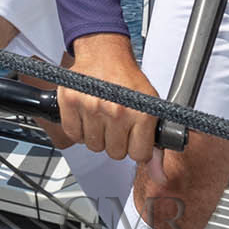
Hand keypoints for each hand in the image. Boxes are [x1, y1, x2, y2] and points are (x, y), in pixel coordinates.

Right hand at [59, 34, 166, 175]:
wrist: (104, 52)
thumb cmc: (127, 79)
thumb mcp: (150, 108)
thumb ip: (155, 145)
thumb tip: (159, 177)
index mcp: (141, 112)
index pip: (138, 155)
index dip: (136, 145)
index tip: (134, 133)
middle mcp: (116, 110)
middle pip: (114, 153)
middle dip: (116, 140)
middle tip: (116, 121)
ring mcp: (91, 106)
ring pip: (94, 146)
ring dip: (97, 134)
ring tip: (102, 114)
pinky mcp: (70, 101)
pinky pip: (73, 135)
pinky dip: (78, 128)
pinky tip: (87, 113)